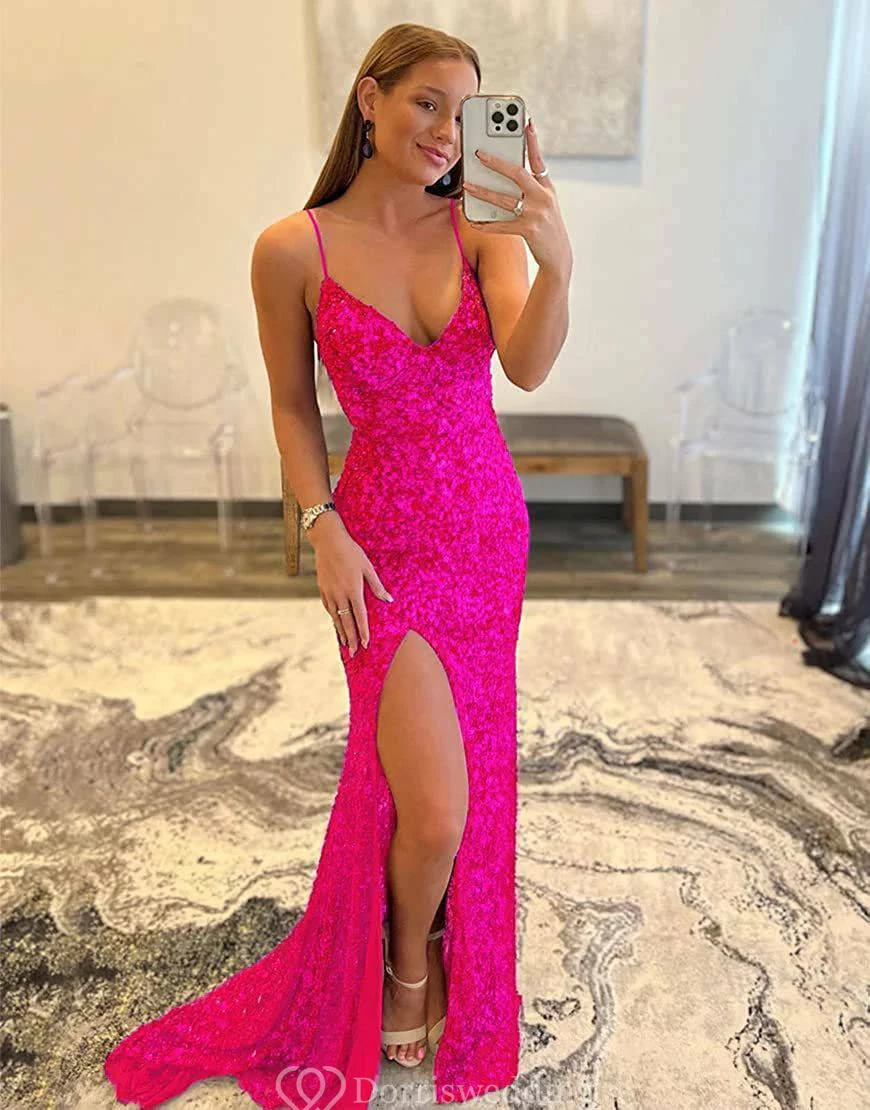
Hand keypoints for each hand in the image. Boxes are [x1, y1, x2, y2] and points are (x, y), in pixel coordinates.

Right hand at [311, 514, 393, 654]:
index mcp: (353, 589)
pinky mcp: (322, 589)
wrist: (328, 541)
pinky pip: (328, 608)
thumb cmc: (352, 552)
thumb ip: (377, 586)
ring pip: (336, 617)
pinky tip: (336, 624)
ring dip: (341, 632)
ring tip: (345, 644)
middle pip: (346, 622)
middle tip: (354, 653)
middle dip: (351, 638)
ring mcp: (329, 593)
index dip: (363, 631)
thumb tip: (388, 600)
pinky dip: (333, 618)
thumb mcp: (368, 567)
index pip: (360, 616)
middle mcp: (340, 594)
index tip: (366, 644)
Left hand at [462, 118, 571, 274]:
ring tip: (467, 186)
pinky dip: (485, 223)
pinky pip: (501, 225)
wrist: (558, 256)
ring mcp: (536, 214)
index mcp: (547, 188)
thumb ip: (531, 189)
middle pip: (518, 174)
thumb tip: (506, 177)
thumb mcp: (545, 204)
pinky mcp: (528, 230)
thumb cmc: (547, 228)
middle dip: (497, 162)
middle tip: (479, 153)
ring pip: (504, 199)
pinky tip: (473, 220)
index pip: (538, 160)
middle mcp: (543, 197)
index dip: (532, 141)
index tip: (525, 122)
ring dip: (483, 192)